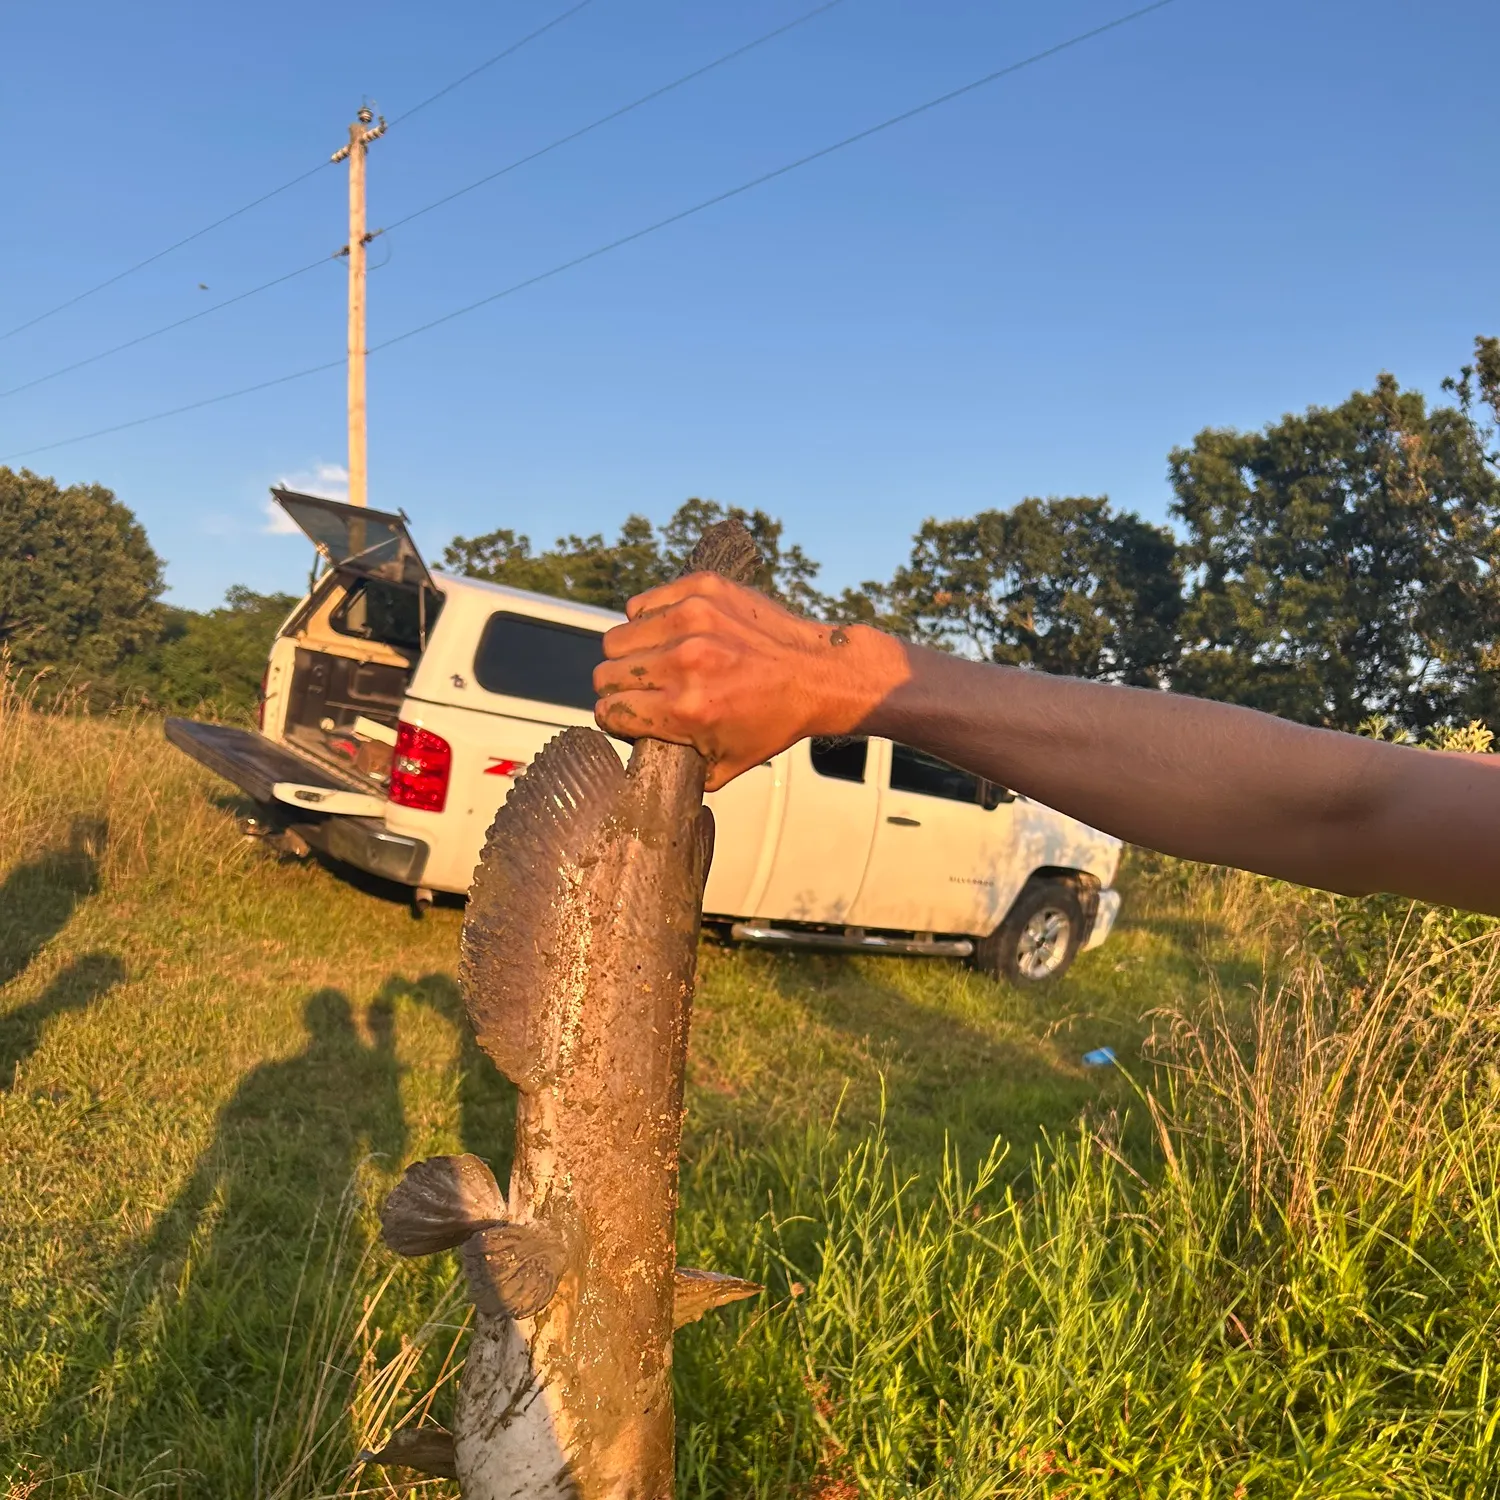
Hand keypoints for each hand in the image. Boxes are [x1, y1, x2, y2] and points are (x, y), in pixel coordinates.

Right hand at [593, 573, 907, 789]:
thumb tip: (639, 756)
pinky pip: (643, 604)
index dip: (617, 718)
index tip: (630, 715)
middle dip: (618, 687)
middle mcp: (684, 662)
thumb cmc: (773, 720)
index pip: (609, 711)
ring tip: (656, 661)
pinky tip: (671, 633)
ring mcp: (692, 620)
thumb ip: (675, 768)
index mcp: (685, 709)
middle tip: (643, 691)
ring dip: (631, 653)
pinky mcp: (701, 590)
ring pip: (618, 636)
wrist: (816, 673)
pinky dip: (650, 619)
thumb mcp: (724, 766)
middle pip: (606, 673)